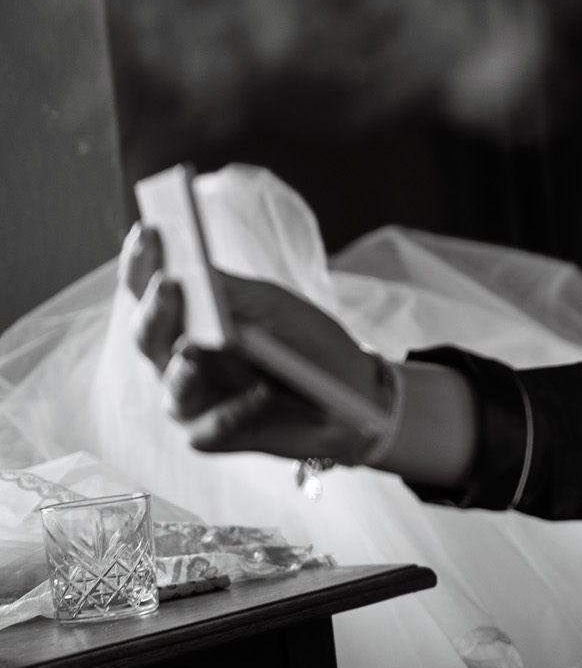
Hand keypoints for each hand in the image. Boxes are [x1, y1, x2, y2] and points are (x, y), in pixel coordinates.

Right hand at [123, 223, 380, 461]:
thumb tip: (189, 269)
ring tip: (195, 349)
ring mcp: (193, 400)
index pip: (151, 290)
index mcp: (188, 322)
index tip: (150, 231)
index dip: (143, 263)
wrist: (353, 393)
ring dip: (184, 369)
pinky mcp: (213, 436)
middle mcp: (179, 360)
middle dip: (156, 311)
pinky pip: (212, 427)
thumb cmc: (306, 341)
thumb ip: (231, 291)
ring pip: (172, 386)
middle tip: (169, 284)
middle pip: (149, 337)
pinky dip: (236, 410)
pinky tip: (260, 393)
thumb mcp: (274, 306)